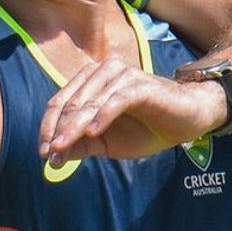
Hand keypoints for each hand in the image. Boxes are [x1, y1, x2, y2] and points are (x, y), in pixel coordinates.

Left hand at [38, 58, 227, 164]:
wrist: (188, 120)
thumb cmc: (146, 128)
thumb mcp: (108, 142)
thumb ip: (82, 145)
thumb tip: (53, 157)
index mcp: (91, 81)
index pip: (61, 101)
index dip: (49, 127)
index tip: (43, 152)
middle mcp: (103, 72)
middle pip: (72, 102)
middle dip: (58, 130)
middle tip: (49, 154)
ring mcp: (122, 76)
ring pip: (90, 102)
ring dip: (74, 127)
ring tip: (62, 148)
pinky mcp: (141, 85)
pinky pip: (117, 100)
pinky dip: (103, 116)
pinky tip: (94, 133)